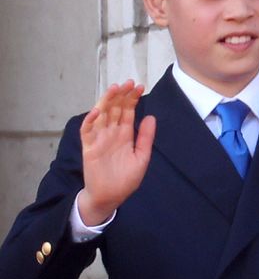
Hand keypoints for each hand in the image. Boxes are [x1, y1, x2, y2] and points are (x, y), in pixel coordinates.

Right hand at [79, 80, 153, 225]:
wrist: (111, 196)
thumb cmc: (126, 178)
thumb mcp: (141, 157)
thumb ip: (146, 137)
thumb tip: (151, 116)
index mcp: (125, 135)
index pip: (127, 112)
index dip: (132, 99)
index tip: (139, 86)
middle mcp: (111, 133)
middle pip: (114, 109)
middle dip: (121, 95)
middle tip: (128, 82)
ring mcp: (99, 139)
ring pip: (101, 115)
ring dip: (106, 102)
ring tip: (114, 89)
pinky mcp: (89, 148)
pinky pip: (87, 131)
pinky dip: (90, 120)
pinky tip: (97, 110)